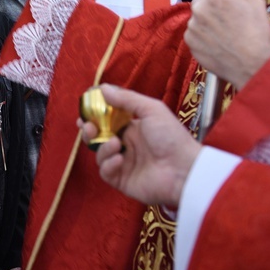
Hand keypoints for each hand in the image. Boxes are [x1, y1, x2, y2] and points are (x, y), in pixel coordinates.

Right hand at [79, 85, 200, 206]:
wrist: (184, 169)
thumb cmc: (172, 137)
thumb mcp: (151, 110)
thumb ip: (126, 99)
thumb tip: (102, 88)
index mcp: (132, 128)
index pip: (107, 121)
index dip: (94, 116)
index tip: (84, 111)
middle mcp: (126, 145)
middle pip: (98, 138)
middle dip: (89, 132)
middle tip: (89, 128)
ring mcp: (124, 164)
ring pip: (99, 154)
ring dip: (102, 147)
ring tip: (116, 143)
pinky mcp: (122, 181)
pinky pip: (105, 172)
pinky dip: (108, 164)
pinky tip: (120, 159)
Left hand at [185, 0, 269, 89]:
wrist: (252, 65)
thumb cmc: (257, 34)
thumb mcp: (257, 3)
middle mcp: (200, 8)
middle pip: (199, 0)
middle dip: (209, 5)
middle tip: (224, 16)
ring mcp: (192, 26)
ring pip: (196, 18)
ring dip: (206, 21)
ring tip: (223, 33)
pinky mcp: (189, 41)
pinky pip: (194, 33)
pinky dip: (202, 36)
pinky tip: (217, 42)